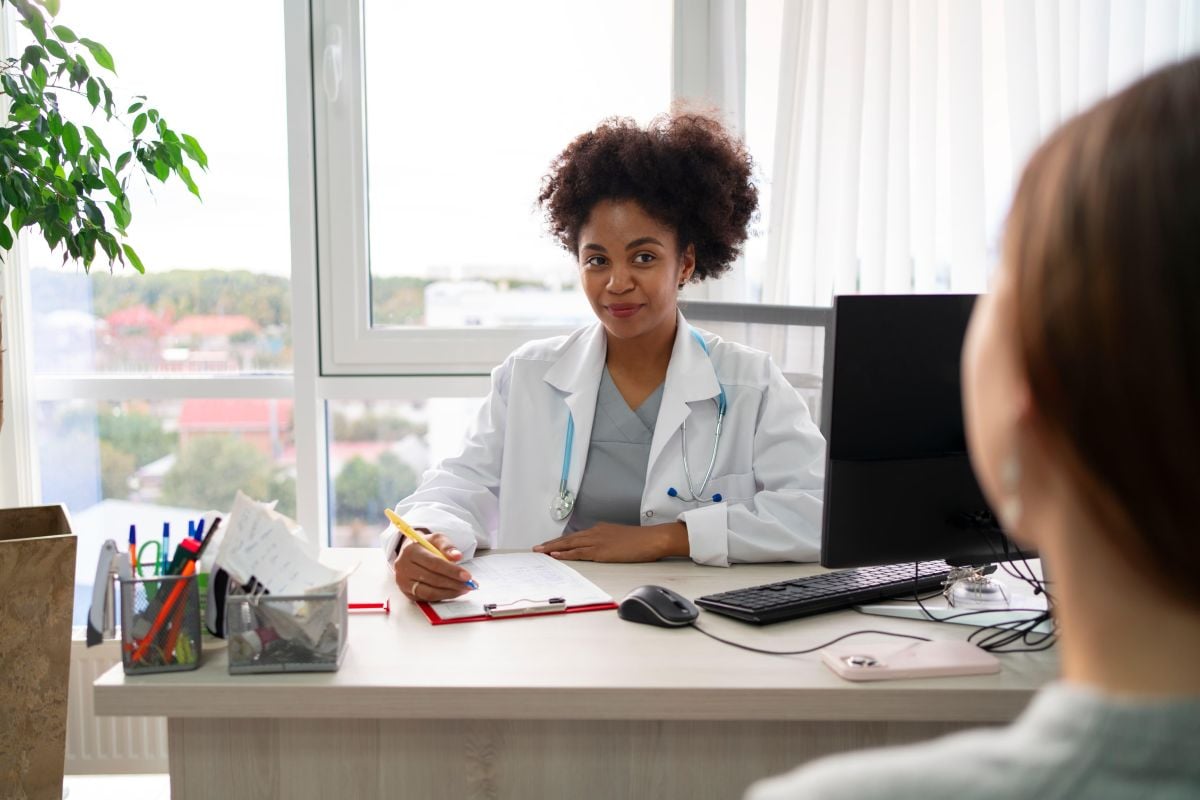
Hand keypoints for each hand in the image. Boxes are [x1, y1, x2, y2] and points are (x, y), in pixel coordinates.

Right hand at [393, 533, 474, 602]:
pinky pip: (427, 598)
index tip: (467, 576)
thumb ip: (447, 546)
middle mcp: (404, 568)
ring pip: (429, 592)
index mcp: (411, 551)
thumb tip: (457, 556)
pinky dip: (442, 596)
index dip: (452, 571)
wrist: (411, 553)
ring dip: (450, 593)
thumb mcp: (437, 539)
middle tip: (470, 585)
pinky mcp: (407, 593)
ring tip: (464, 589)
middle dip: (454, 583)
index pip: (433, 563)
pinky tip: (454, 592)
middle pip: (432, 579)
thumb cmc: (426, 546)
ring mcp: (404, 582)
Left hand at [533, 522, 688, 562]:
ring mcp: (597, 541)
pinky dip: (566, 553)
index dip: (561, 541)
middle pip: (568, 538)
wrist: (652, 539)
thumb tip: (603, 549)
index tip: (550, 545)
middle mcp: (596, 533)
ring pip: (570, 543)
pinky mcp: (601, 550)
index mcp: (600, 530)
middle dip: (551, 543)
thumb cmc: (641, 541)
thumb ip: (609, 542)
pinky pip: (579, 552)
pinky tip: (555, 554)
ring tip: (540, 551)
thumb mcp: (621, 539)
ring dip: (553, 547)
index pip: (576, 536)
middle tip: (537, 548)